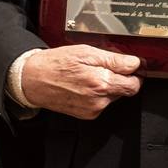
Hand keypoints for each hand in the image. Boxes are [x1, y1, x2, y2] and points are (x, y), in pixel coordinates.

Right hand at [21, 45, 141, 118]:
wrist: (33, 80)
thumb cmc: (56, 64)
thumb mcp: (86, 52)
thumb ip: (113, 59)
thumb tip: (134, 63)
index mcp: (101, 83)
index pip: (134, 84)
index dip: (134, 73)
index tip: (129, 66)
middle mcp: (99, 100)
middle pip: (125, 91)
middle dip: (120, 78)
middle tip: (104, 66)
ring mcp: (92, 109)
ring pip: (113, 96)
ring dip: (108, 85)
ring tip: (90, 74)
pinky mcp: (86, 114)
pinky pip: (102, 103)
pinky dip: (98, 93)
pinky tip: (85, 84)